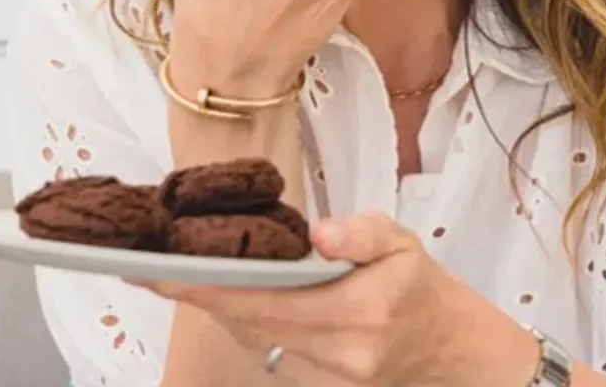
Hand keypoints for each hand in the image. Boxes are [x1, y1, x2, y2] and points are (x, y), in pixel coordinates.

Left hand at [131, 212, 538, 386]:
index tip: (157, 270)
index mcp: (359, 310)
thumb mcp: (404, 243)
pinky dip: (248, 325)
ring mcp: (330, 378)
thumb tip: (320, 234)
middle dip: (199, 294)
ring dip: (221, 308)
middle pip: (248, 323)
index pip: (264, 299)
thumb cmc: (422, 289)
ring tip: (180, 274)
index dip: (206, 286)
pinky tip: (231, 299)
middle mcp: (341, 352)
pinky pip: (270, 354)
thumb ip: (362, 233)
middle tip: (150, 264)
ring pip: (255, 340)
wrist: (454, 353)